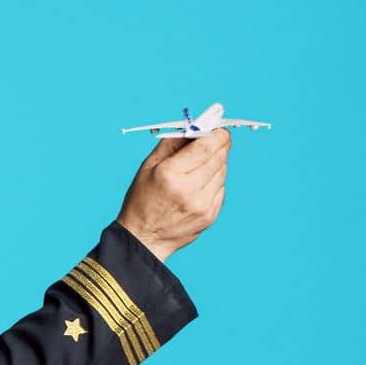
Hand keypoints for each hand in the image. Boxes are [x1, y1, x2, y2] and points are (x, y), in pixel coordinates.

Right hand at [116, 127, 230, 261]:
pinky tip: (198, 187)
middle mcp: (189, 190)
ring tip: (199, 168)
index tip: (218, 129)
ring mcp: (202, 204)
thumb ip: (173, 143)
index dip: (216, 134)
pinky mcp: (210, 215)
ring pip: (223, 172)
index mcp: (170, 175)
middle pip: (219, 157)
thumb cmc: (142, 199)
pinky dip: (214, 183)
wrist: (144, 239)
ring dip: (216, 164)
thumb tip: (196, 126)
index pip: (206, 146)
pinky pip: (221, 188)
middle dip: (219, 145)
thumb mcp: (148, 167)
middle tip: (216, 140)